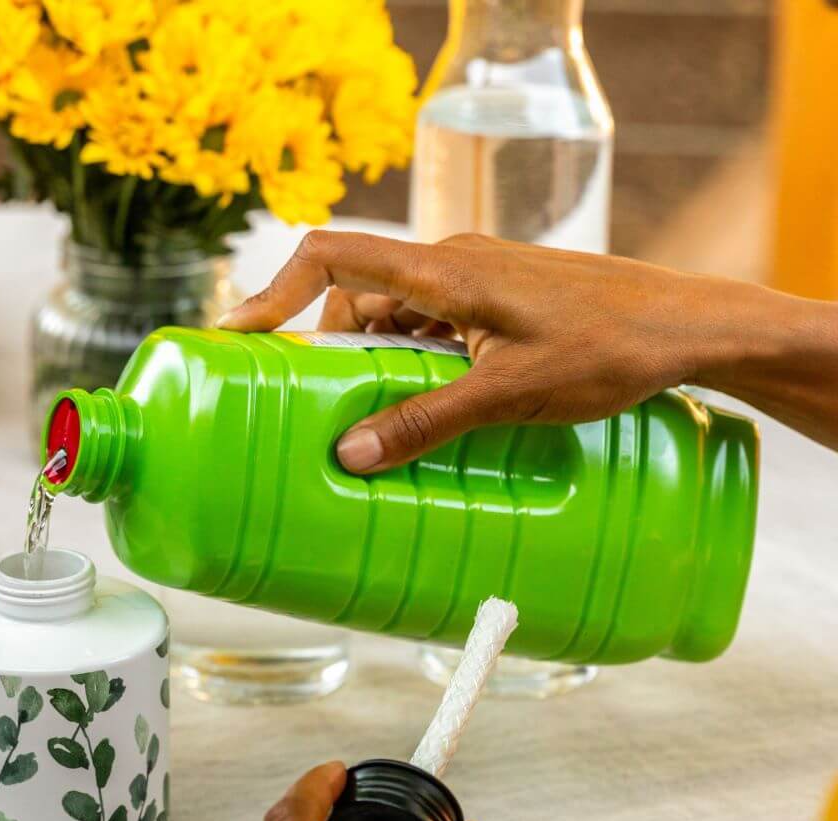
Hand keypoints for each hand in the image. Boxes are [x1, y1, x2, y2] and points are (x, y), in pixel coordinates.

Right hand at [219, 231, 837, 467]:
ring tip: (361, 422)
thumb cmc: (610, 348)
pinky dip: (408, 365)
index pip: (332, 256)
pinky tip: (420, 410)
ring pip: (393, 316)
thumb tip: (349, 453)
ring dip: (369, 362)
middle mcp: (452, 267)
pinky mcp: (497, 306)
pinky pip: (430, 329)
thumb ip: (424, 421)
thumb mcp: (508, 395)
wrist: (689, 328)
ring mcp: (476, 285)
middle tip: (305, 408)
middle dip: (323, 350)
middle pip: (355, 295)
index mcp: (444, 272)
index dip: (275, 292)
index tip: (242, 338)